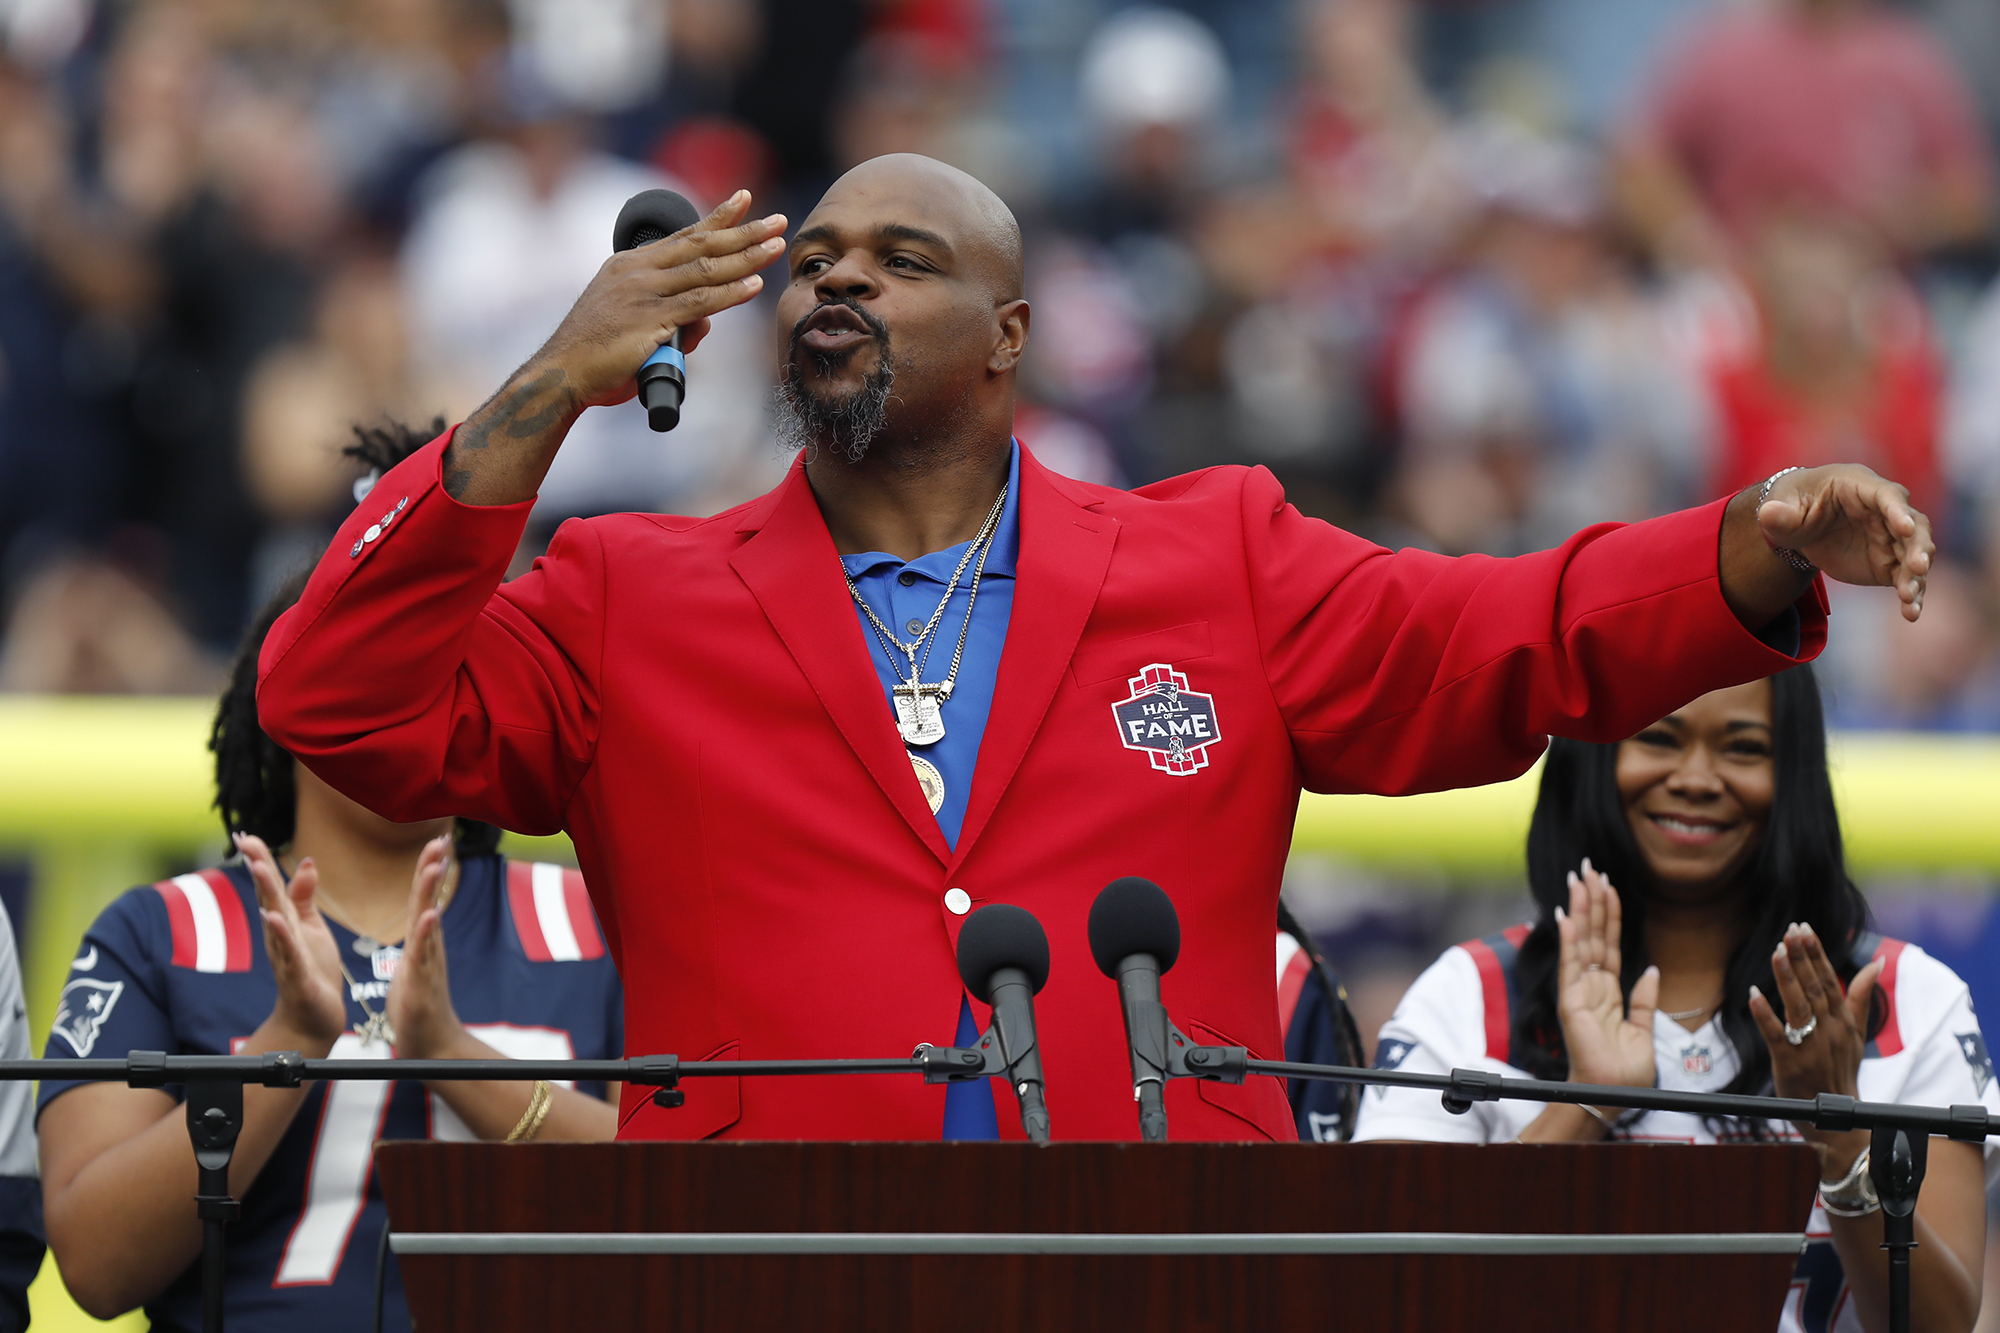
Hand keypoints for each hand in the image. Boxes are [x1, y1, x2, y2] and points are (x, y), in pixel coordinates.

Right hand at [237, 833, 345, 1049]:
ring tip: (259, 868)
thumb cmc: (312, 970)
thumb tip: (307, 862)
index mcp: (285, 920)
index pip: (270, 885)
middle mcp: (279, 934)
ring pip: (275, 920)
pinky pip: (289, 952)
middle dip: (258, 869)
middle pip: (267, 896)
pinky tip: (274, 917)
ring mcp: (285, 954)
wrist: (313, 1016)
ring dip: (267, 894)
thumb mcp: (311, 927)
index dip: (260, 860)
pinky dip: (282, 935)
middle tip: (246, 842)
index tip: (246, 834)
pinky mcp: (297, 975)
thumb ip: (305, 897)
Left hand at [386, 835, 463, 1059]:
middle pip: (430, 899)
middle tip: (441, 838)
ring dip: (431, 892)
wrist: (431, 1042)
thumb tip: (424, 919)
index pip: (424, 896)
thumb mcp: (413, 964)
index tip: (434, 839)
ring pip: (428, 920)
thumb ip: (419, 939)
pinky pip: (423, 954)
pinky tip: (430, 915)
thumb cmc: (419, 1005)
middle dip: (434, 868)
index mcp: (422, 940)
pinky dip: (427, 933)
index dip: (428, 867)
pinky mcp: (421, 983)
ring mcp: (427, 962)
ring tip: (436, 865)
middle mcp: (429, 945)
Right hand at [443, 190, 788, 505]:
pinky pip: (698, 303)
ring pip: (705, 270)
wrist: (561, 373)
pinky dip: (729, 293)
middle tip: (777, 220)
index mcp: (630, 265)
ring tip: (776, 246)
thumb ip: (673, 319)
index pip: (683, 235)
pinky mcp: (649, 320)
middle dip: (743, 231)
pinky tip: (754, 285)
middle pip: (701, 245)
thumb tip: (707, 321)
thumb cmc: (595, 354)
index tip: (744, 199)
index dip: (717, 217)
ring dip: (746, 257)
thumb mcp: (635, 324)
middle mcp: (638, 271)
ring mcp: (643, 293)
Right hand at [1554, 860, 1659, 1113]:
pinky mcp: (1571, 1003)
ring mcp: (1579, 992)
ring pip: (1582, 943)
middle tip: (1588, 868)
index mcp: (1608, 993)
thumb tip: (1652, 970)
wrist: (1612, 1095)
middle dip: (1591, 900)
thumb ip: (1644, 1000)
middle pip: (1593, 935)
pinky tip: (1566, 916)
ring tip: (1579, 879)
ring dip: (1580, 910)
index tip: (1606, 886)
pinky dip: (1569, 941)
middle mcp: (1590, 987)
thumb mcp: (1644, 1031)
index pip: (1608, 944)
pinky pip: (1571, 966)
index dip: (1609, 915)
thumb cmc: (1625, 1072)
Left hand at [1750, 922, 1880, 1159]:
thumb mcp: (1857, 1032)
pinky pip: (1775, 1035)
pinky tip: (1753, 993)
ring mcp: (1810, 1046)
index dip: (1816, 953)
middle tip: (1790, 930)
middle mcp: (1829, 1029)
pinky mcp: (1790, 1062)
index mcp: (1843, 1020)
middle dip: (1802, 957)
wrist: (1839, 1116)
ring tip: (1776, 951)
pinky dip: (1765, 1014)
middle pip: (1814, 988)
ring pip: (1798, 1006)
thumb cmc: (1843, 1070)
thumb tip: (1877, 962)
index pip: (1829, 980)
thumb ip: (1861, 996)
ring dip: (1787, 978)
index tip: (1804, 928)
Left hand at [1757, 465, 1932, 621]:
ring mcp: (1890, 537)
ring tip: (1910, 597)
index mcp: (1859, 486)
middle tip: (1918, 568)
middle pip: (1914, 526)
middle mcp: (1884, 510)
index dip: (1898, 511)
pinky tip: (1910, 614)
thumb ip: (1778, 514)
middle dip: (1918, 546)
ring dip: (1917, 575)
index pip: (1887, 495)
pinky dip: (1911, 595)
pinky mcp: (1889, 563)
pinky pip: (1905, 578)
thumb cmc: (1794, 505)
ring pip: (1914, 554)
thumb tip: (1767, 514)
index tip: (1906, 528)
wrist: (1800, 526)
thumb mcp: (1782, 507)